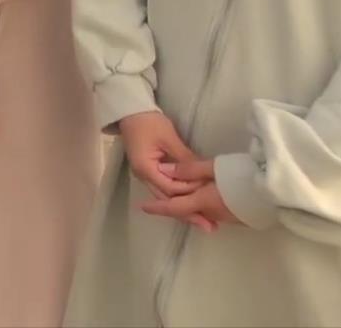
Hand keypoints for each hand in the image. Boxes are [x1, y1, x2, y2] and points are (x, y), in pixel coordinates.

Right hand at [118, 110, 217, 230]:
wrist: (131, 112)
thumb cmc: (149, 122)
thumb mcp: (169, 137)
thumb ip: (185, 158)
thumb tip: (204, 175)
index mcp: (146, 169)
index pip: (170, 188)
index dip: (189, 191)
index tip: (208, 194)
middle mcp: (144, 176)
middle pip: (168, 199)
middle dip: (188, 213)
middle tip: (209, 227)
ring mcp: (146, 175)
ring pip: (167, 197)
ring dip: (184, 209)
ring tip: (204, 222)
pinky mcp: (151, 172)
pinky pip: (165, 189)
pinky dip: (179, 197)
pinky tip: (191, 204)